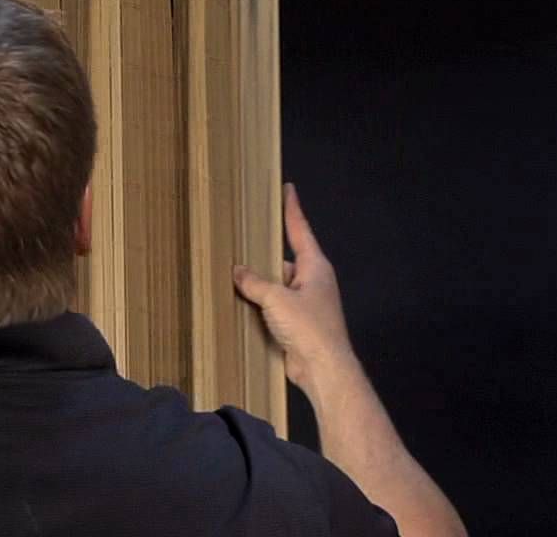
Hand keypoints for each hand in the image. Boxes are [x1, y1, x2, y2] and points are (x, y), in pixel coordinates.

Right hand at [233, 184, 357, 400]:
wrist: (323, 368)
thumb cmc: (307, 326)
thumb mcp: (276, 299)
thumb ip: (255, 283)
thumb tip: (238, 270)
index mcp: (315, 267)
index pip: (300, 230)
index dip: (292, 209)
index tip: (288, 189)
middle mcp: (313, 282)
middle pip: (285, 261)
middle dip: (265, 256)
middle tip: (242, 242)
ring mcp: (307, 304)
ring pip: (278, 286)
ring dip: (260, 286)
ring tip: (233, 277)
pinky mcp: (298, 325)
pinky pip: (276, 308)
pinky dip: (261, 306)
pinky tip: (242, 307)